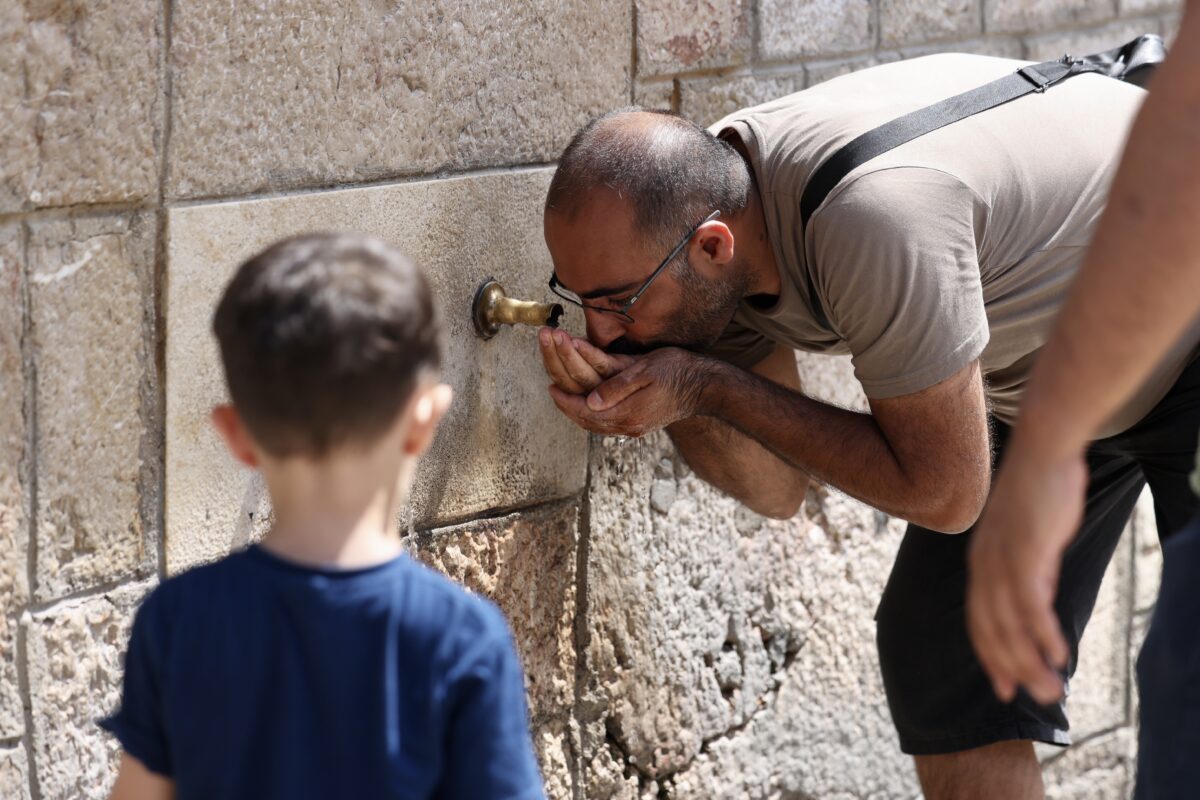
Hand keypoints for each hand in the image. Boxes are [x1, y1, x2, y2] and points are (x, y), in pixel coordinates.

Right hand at [538, 327, 634, 394]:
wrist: (671, 376)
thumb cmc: (643, 375)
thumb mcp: (614, 372)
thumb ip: (591, 369)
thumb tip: (565, 362)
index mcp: (594, 396)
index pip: (565, 384)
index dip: (552, 365)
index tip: (542, 344)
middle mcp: (600, 397)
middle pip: (568, 381)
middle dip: (552, 356)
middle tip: (543, 334)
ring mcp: (613, 386)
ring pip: (582, 375)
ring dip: (565, 354)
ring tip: (553, 334)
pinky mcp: (627, 374)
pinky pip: (604, 366)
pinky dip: (588, 354)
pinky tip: (576, 341)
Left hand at [548, 347, 712, 436]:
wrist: (704, 387)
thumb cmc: (676, 371)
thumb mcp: (645, 370)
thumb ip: (616, 386)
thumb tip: (589, 400)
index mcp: (627, 413)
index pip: (584, 411)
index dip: (564, 399)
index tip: (550, 387)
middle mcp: (628, 426)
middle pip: (586, 421)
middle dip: (566, 405)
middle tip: (552, 390)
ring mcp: (634, 428)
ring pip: (595, 425)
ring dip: (576, 412)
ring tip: (564, 398)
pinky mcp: (639, 425)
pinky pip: (606, 425)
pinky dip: (591, 416)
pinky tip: (588, 406)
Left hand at [966, 439, 1086, 704]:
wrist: (1044, 447)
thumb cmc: (1039, 489)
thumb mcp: (1027, 535)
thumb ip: (1029, 566)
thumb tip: (1039, 593)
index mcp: (981, 563)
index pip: (979, 622)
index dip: (991, 656)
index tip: (1005, 687)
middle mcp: (984, 565)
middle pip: (991, 631)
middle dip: (1011, 669)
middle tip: (1034, 699)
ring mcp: (1002, 559)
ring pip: (1010, 625)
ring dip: (1031, 661)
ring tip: (1051, 688)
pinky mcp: (1026, 553)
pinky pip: (1031, 604)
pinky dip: (1043, 633)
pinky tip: (1057, 654)